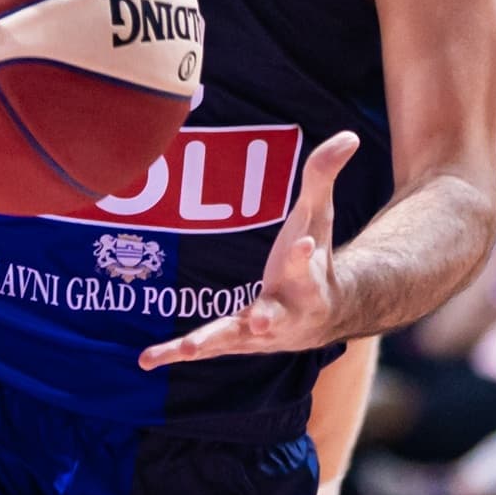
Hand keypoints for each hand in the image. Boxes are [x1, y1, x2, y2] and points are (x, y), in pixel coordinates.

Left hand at [139, 132, 359, 368]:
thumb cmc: (316, 259)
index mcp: (307, 278)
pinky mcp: (232, 341)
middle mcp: (284, 311)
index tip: (302, 241)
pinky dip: (175, 354)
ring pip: (232, 339)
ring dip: (210, 343)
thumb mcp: (319, 215)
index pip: (305, 261)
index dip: (303, 252)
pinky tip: (146, 360)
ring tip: (186, 349)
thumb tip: (349, 134)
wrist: (321, 317)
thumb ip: (323, 176)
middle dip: (267, 319)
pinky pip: (202, 349)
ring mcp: (256, 332)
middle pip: (274, 315)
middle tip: (260, 321)